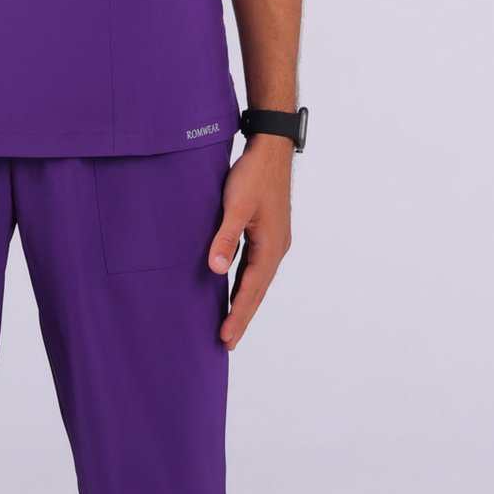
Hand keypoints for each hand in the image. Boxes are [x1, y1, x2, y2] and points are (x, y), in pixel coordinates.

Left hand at [208, 134, 293, 348]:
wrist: (271, 149)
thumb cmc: (253, 174)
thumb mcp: (235, 204)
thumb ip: (225, 237)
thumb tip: (217, 269)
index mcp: (270, 246)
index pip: (251, 289)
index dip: (238, 314)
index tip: (226, 337)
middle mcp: (276, 248)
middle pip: (257, 291)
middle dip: (243, 317)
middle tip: (228, 343)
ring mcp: (274, 241)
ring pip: (257, 280)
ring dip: (244, 302)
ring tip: (232, 324)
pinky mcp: (268, 233)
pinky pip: (256, 267)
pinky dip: (246, 283)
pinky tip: (235, 289)